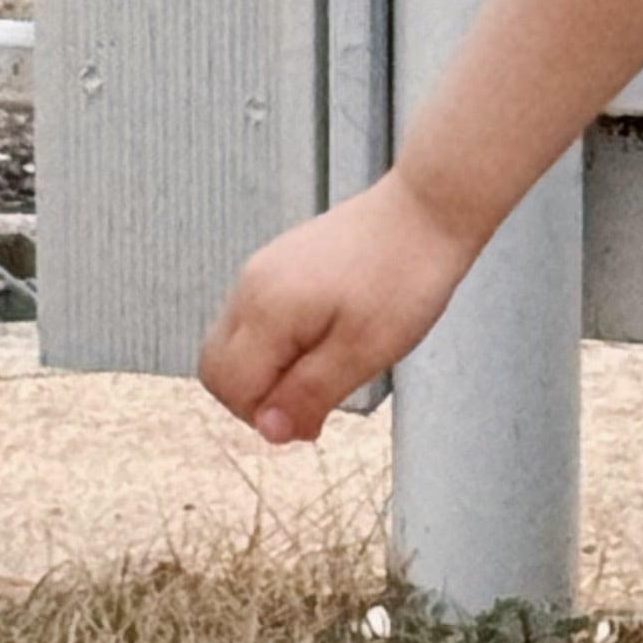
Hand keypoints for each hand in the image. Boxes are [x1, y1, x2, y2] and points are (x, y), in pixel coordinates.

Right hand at [196, 173, 480, 445]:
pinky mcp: (277, 264)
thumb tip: (269, 431)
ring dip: (267, 373)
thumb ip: (309, 393)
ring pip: (234, 344)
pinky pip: (255, 320)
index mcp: (266, 310)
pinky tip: (324, 343)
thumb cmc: (403, 278)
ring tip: (327, 371)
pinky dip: (275, 347)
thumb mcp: (364, 351)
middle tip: (315, 403)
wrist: (426, 211)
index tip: (314, 423)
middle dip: (256, 399)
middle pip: (217, 366)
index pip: (230, 386)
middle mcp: (250, 287)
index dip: (265, 418)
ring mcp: (260, 271)